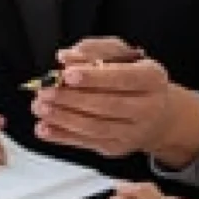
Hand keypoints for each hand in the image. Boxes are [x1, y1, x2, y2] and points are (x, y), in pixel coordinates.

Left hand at [33, 38, 198, 168]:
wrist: (157, 115)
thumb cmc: (134, 79)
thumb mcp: (121, 55)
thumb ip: (94, 50)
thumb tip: (66, 57)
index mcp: (151, 79)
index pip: (123, 78)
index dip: (94, 77)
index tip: (68, 74)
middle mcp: (147, 108)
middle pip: (107, 105)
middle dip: (71, 98)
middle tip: (46, 91)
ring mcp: (132, 132)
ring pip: (95, 127)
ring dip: (62, 118)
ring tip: (40, 107)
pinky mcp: (116, 148)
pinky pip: (85, 142)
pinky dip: (62, 136)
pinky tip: (44, 128)